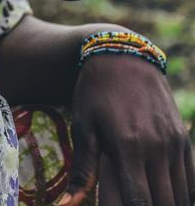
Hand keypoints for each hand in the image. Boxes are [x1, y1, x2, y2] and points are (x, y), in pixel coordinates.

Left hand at [59, 53, 193, 205]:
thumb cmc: (94, 94)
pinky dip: (184, 194)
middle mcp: (156, 148)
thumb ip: (83, 169)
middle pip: (164, 202)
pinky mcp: (183, 138)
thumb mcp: (82, 127)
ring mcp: (174, 144)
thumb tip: (67, 203)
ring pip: (181, 194)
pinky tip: (168, 195)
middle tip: (132, 204)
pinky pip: (192, 178)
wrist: (123, 58)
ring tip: (147, 199)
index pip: (139, 201)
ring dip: (167, 203)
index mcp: (127, 148)